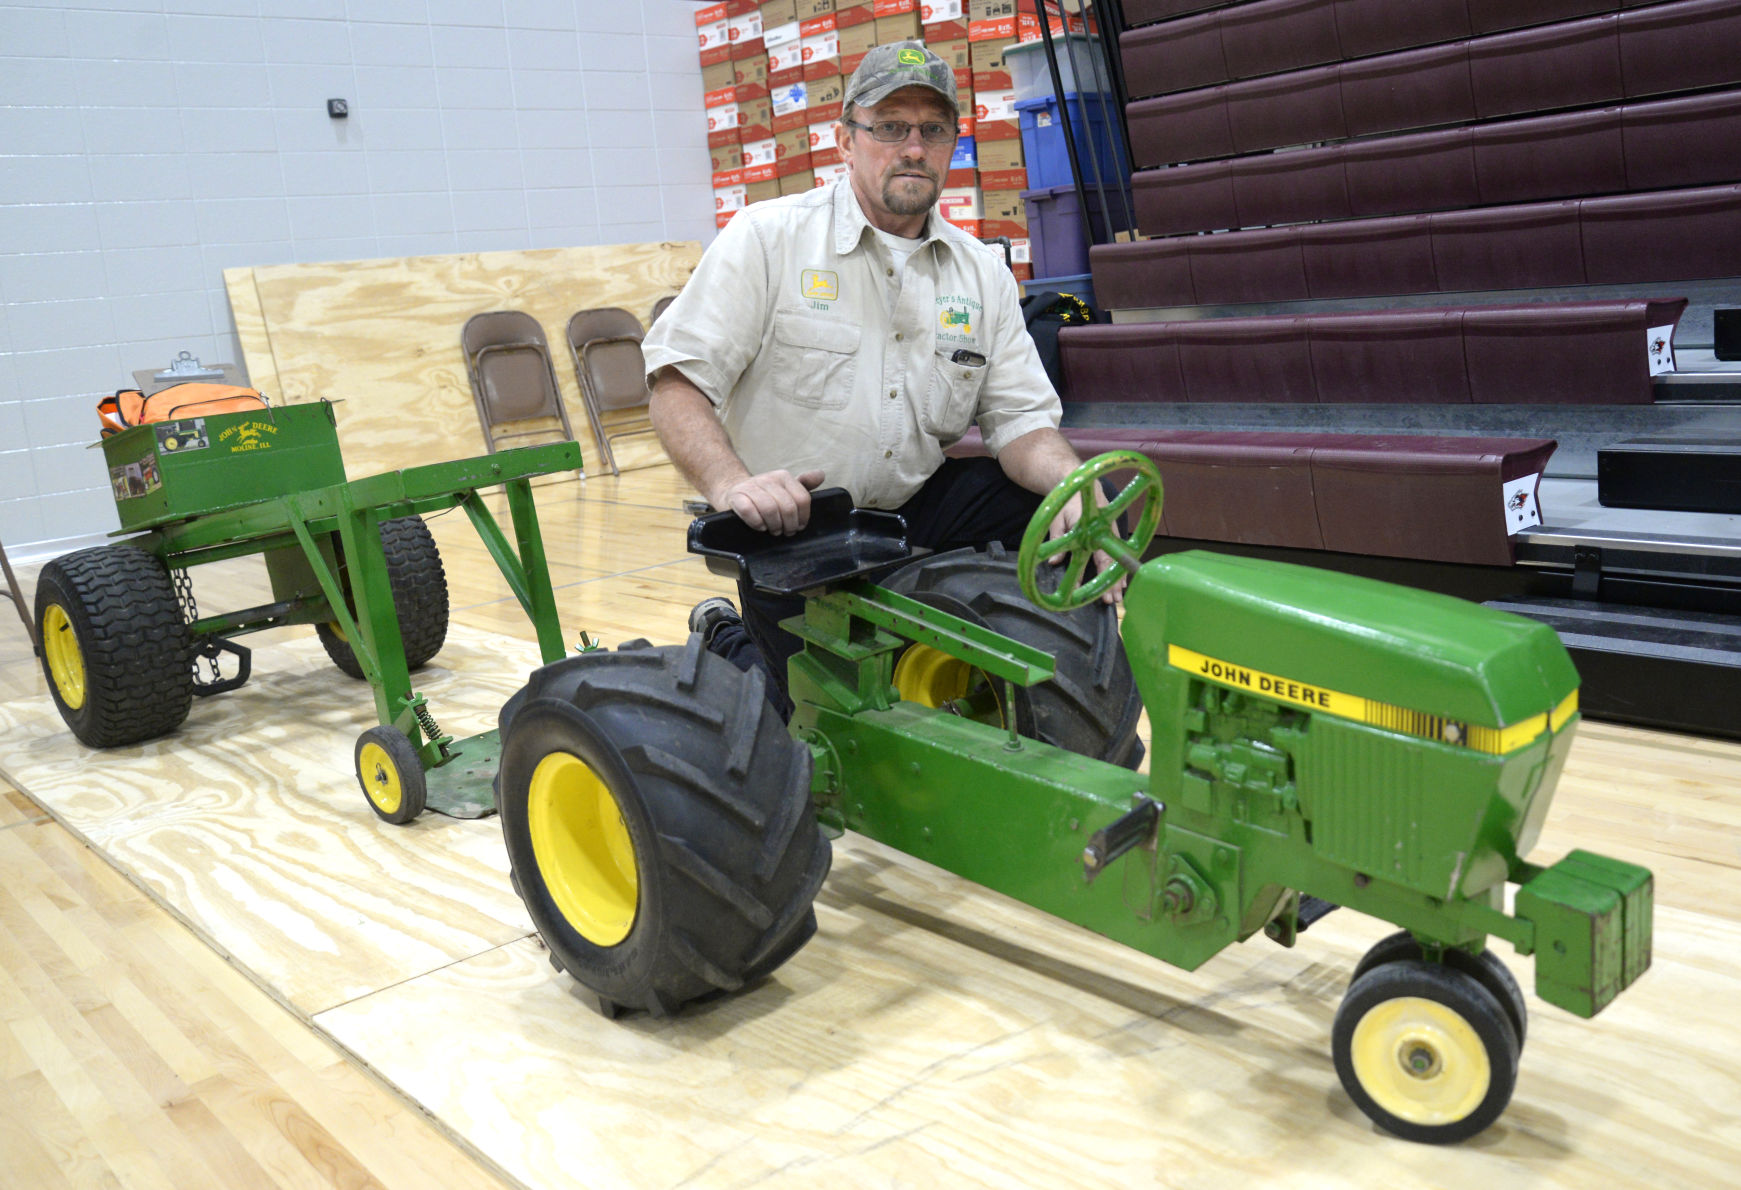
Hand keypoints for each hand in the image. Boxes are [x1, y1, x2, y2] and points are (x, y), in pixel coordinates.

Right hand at [718, 469, 825, 535]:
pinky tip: (760, 526)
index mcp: (783, 477)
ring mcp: (751, 486)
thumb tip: (821, 475)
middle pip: (787, 507)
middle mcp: (768, 478)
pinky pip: (749, 511)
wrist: (733, 492)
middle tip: (785, 531)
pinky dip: (757, 523)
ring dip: (774, 525)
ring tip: (773, 530)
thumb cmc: (763, 496)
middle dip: (789, 524)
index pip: (802, 499)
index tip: (799, 526)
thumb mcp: (785, 489)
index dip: (803, 517)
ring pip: (770, 509)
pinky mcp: (736, 496)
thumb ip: (804, 485)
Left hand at [1046, 484, 1126, 604]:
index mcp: (1093, 529)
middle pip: (1112, 562)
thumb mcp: (1057, 520)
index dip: (1103, 575)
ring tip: (1117, 596)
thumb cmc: (1067, 502)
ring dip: (1116, 578)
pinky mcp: (1110, 534)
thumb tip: (1054, 563)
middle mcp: (1106, 533)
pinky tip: (1118, 581)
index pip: (1101, 557)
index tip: (1102, 592)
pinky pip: (1115, 553)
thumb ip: (1058, 540)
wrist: (1079, 483)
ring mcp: (1110, 533)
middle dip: (1112, 583)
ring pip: (1116, 559)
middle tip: (1112, 601)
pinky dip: (1117, 567)